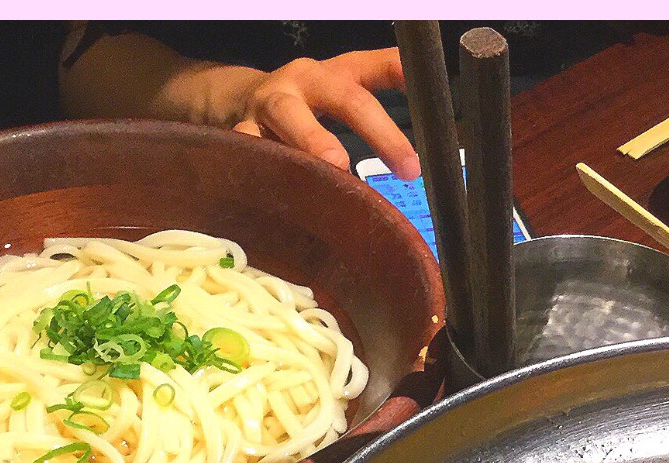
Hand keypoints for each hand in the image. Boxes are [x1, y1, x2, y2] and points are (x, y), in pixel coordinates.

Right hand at [231, 50, 419, 179]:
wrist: (239, 103)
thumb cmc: (303, 105)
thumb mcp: (337, 93)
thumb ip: (372, 104)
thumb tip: (419, 121)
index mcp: (331, 74)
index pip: (373, 69)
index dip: (401, 73)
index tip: (429, 94)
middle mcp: (301, 83)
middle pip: (345, 99)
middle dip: (378, 131)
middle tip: (406, 166)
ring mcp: (267, 107)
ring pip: (291, 119)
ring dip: (314, 142)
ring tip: (336, 166)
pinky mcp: (241, 133)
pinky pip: (252, 150)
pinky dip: (264, 167)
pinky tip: (282, 188)